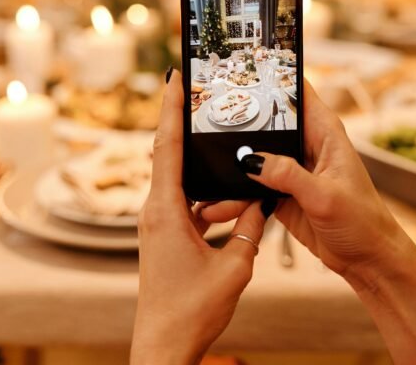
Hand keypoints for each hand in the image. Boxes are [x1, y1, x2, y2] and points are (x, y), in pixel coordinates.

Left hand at [131, 70, 267, 364]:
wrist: (164, 344)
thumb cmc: (192, 310)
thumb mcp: (234, 266)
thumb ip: (250, 229)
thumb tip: (260, 200)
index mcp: (165, 211)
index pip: (167, 147)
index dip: (171, 109)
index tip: (174, 77)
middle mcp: (155, 211)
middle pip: (166, 153)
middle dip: (179, 119)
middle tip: (195, 88)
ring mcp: (157, 223)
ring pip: (174, 175)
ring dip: (189, 151)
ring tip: (208, 126)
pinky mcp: (164, 235)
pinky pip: (181, 197)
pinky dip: (197, 182)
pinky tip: (217, 179)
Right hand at [201, 80, 415, 363]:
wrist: (367, 260)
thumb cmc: (362, 221)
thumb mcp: (325, 196)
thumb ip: (288, 175)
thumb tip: (251, 161)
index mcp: (325, 133)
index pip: (298, 92)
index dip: (274, 76)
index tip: (243, 68)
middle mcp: (306, 146)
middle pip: (267, 123)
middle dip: (239, 123)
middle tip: (205, 121)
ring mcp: (292, 170)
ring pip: (254, 159)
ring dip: (232, 169)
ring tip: (206, 180)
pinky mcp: (282, 194)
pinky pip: (251, 188)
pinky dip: (235, 196)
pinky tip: (217, 205)